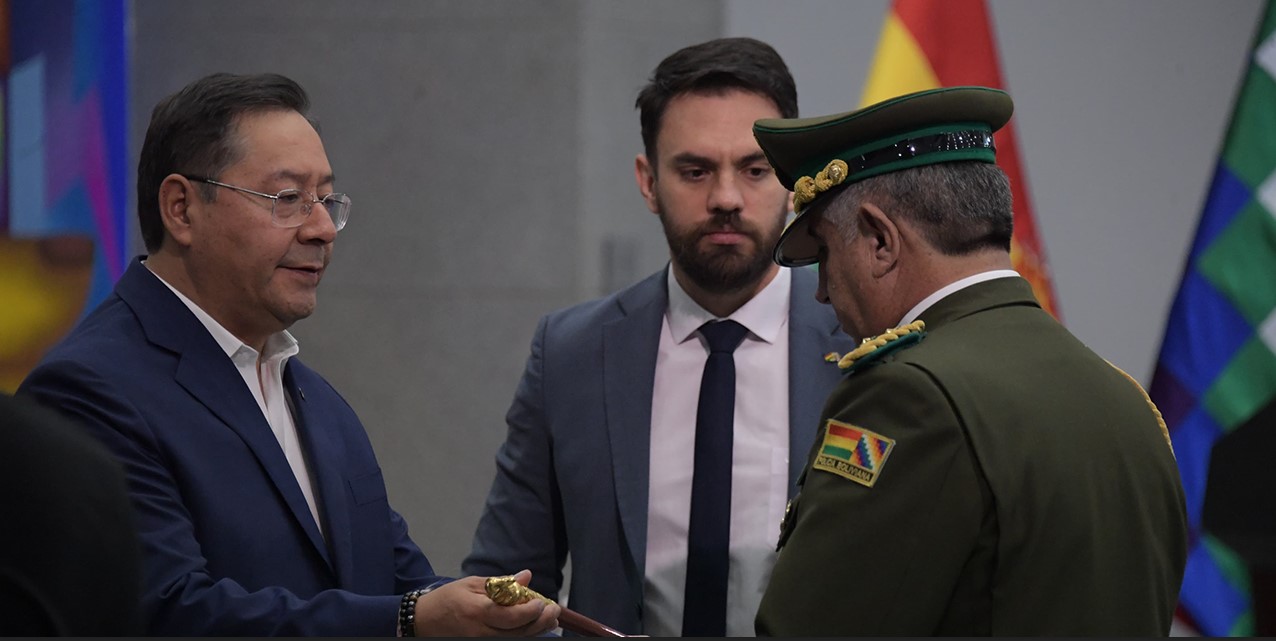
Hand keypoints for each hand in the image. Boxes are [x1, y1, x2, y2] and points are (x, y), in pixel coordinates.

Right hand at [413, 570, 559, 635]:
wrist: (423, 621)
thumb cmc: (447, 600)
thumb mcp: (472, 584)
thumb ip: (501, 583)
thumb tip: (526, 576)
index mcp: (478, 612)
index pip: (511, 616)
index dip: (531, 611)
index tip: (542, 602)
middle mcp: (481, 632)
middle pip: (519, 632)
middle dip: (541, 622)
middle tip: (554, 611)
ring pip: (516, 640)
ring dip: (536, 631)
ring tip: (550, 621)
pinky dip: (523, 635)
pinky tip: (533, 628)